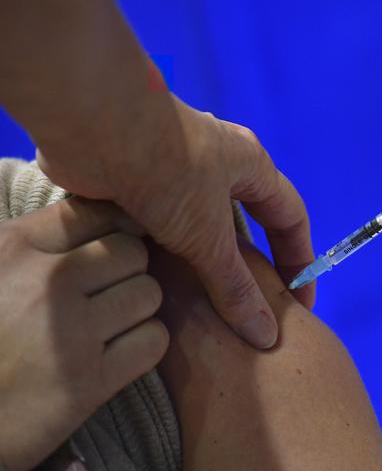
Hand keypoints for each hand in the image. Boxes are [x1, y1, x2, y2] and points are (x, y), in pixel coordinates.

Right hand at [0, 198, 167, 469]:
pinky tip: (117, 354)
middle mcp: (45, 282)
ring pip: (149, 293)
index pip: (97, 212)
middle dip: (129, 272)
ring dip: (138, 309)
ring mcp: (68, 332)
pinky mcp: (87, 382)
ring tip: (110, 325)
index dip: (118, 228)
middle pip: (132, 251)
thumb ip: (42, 241)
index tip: (116, 250)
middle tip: (109, 295)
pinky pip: (153, 340)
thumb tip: (116, 218)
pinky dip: (144, 346)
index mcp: (14, 247)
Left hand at [37, 95, 313, 348]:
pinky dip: (172, 255)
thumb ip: (235, 286)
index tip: (299, 306)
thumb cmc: (168, 172)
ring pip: (205, 227)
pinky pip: (168, 227)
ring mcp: (178, 173)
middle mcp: (220, 166)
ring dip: (209, 262)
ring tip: (208, 304)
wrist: (92, 127)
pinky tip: (166, 285)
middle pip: (251, 223)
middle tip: (256, 308)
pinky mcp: (141, 183)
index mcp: (251, 166)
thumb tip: (266, 337)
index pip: (292, 218)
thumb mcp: (208, 235)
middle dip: (257, 265)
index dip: (300, 262)